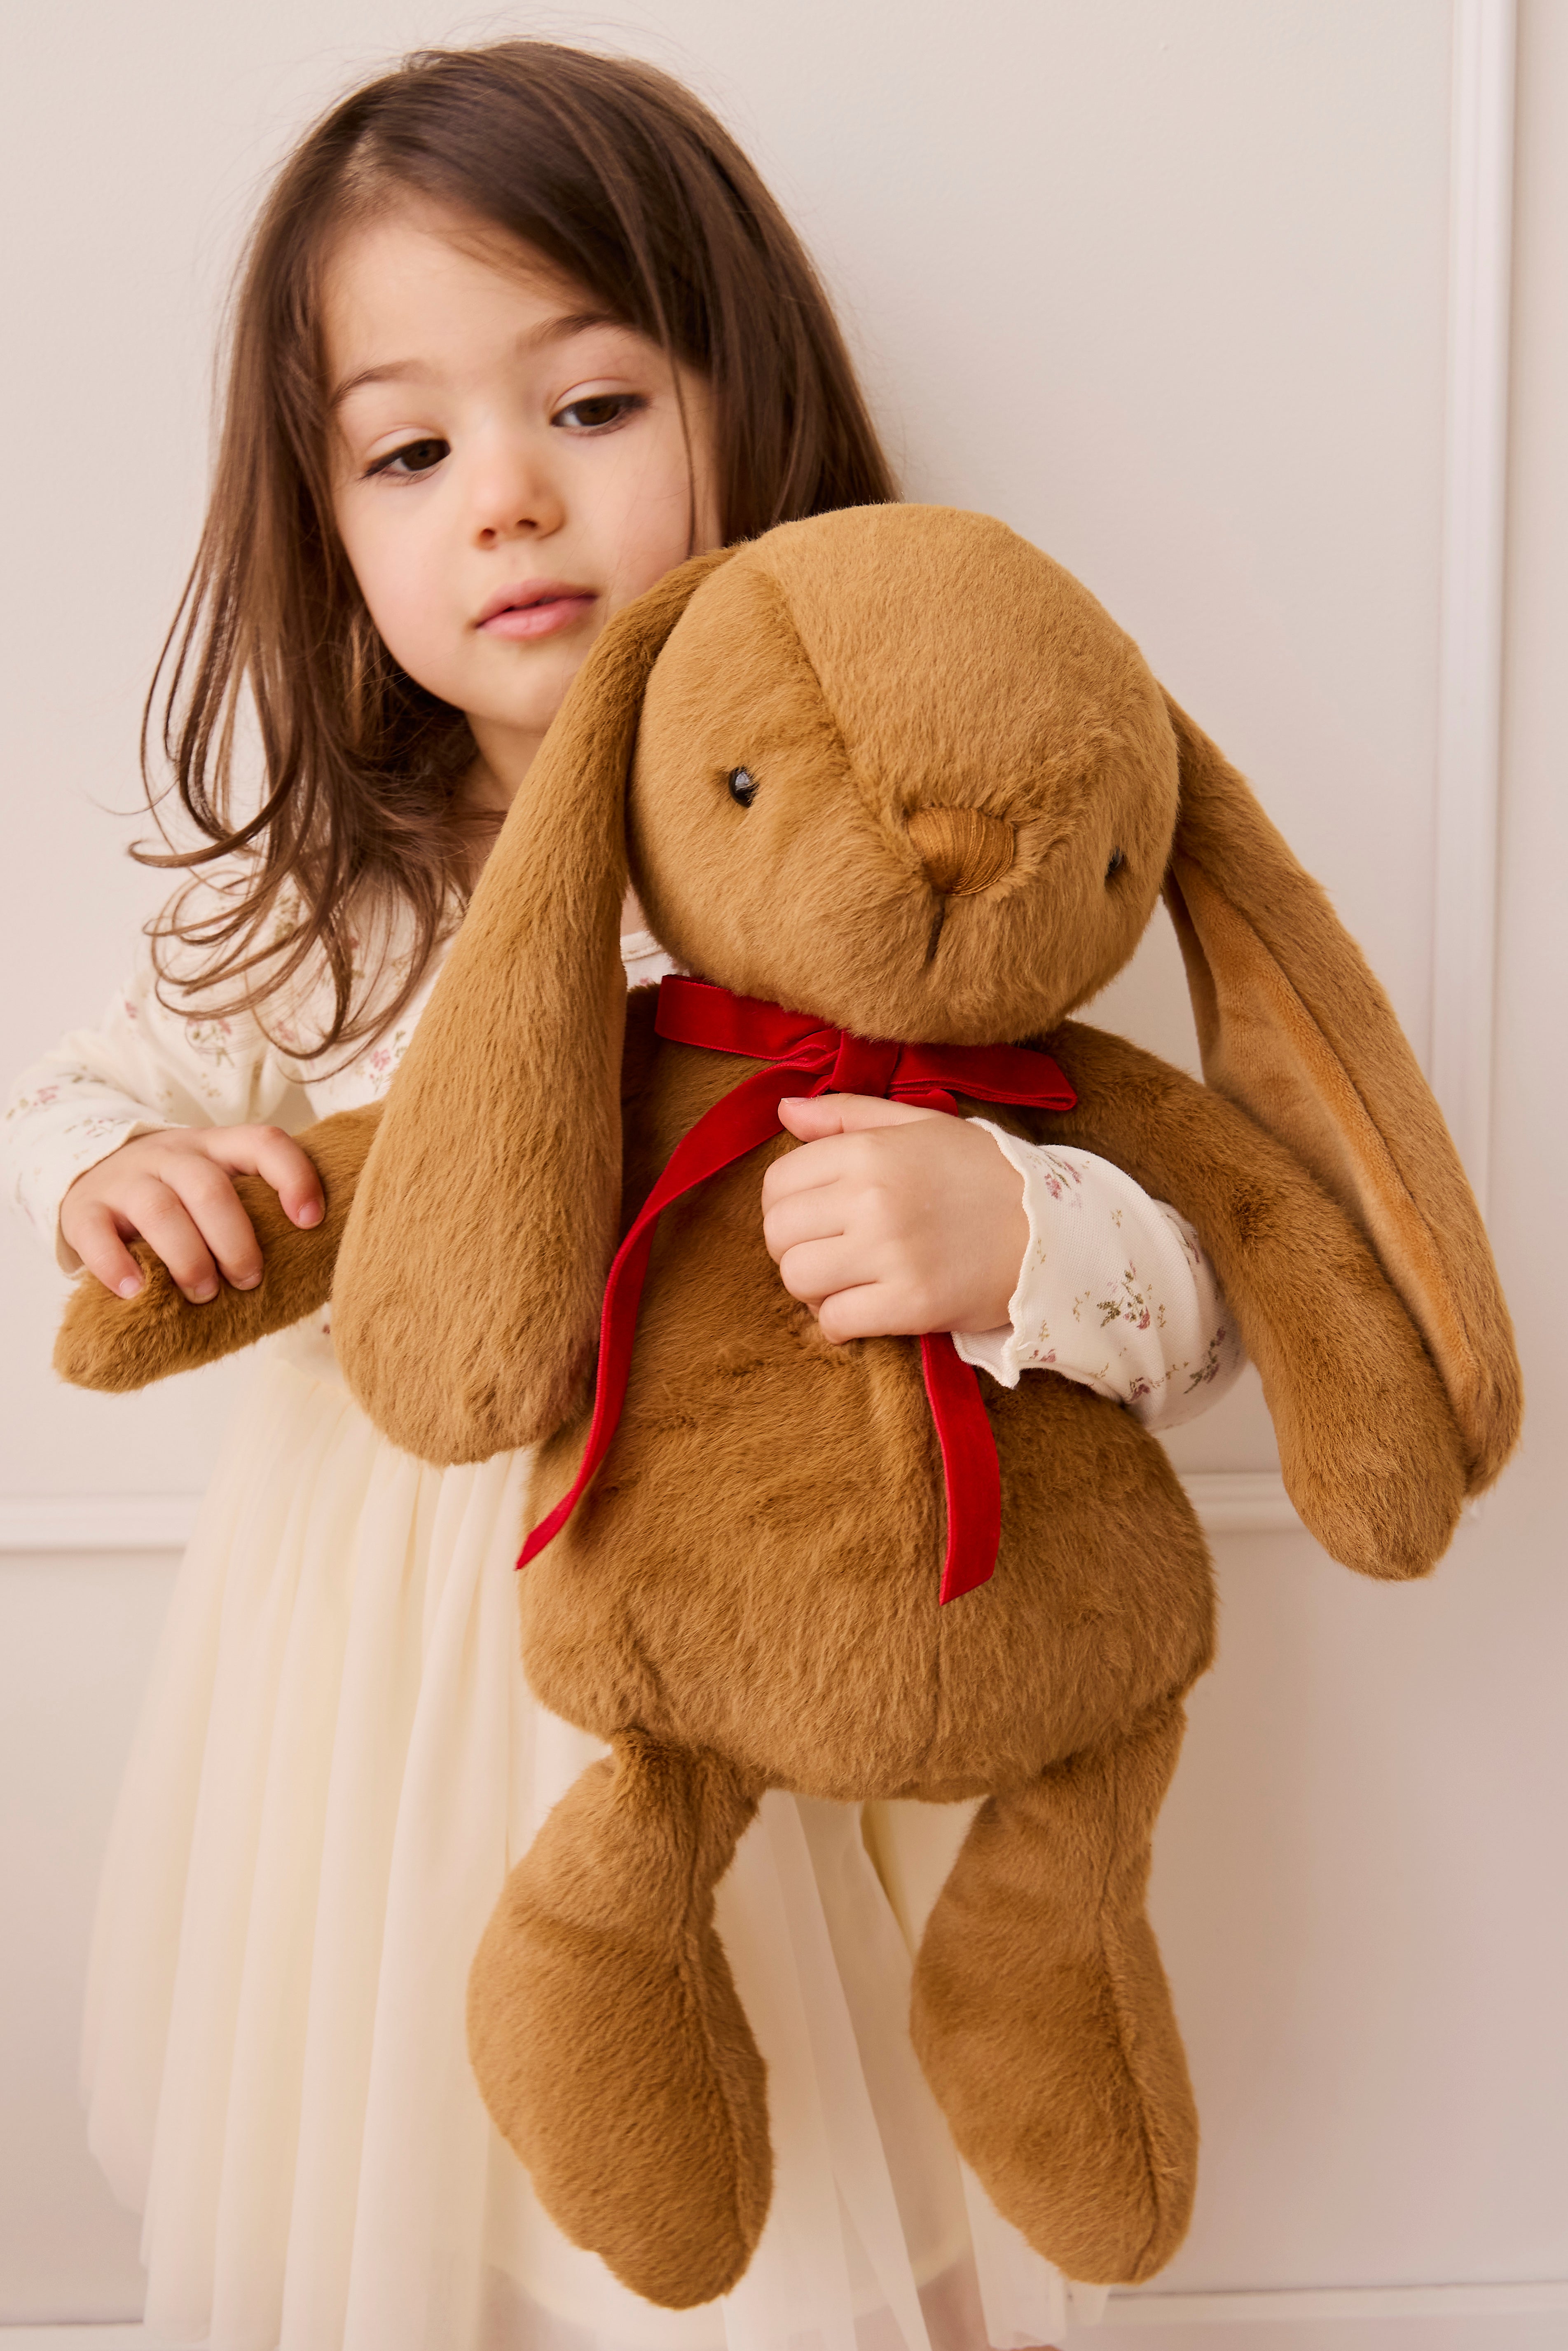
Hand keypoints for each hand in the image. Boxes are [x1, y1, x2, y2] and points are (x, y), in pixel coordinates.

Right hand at [61, 1124, 324, 1301]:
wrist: (96, 1176)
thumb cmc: (178, 1199)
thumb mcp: (217, 1188)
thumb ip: (253, 1212)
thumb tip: (312, 1271)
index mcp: (216, 1147)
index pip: (264, 1142)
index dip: (294, 1177)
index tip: (310, 1221)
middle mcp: (172, 1155)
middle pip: (209, 1189)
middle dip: (236, 1241)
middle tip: (249, 1280)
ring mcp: (125, 1179)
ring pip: (160, 1210)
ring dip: (189, 1259)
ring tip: (203, 1293)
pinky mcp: (84, 1209)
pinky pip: (96, 1233)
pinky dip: (116, 1265)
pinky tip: (136, 1291)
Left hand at [760, 1095, 1027, 1342]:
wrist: (1054, 1229)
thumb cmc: (983, 1174)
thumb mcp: (920, 1126)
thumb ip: (847, 1116)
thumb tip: (784, 1110)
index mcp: (869, 1151)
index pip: (778, 1184)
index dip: (785, 1206)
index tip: (815, 1217)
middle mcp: (873, 1199)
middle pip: (779, 1234)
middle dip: (793, 1247)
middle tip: (828, 1252)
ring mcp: (891, 1253)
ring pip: (798, 1279)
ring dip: (813, 1288)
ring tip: (846, 1281)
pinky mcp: (912, 1304)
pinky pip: (835, 1322)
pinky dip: (838, 1323)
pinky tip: (864, 1310)